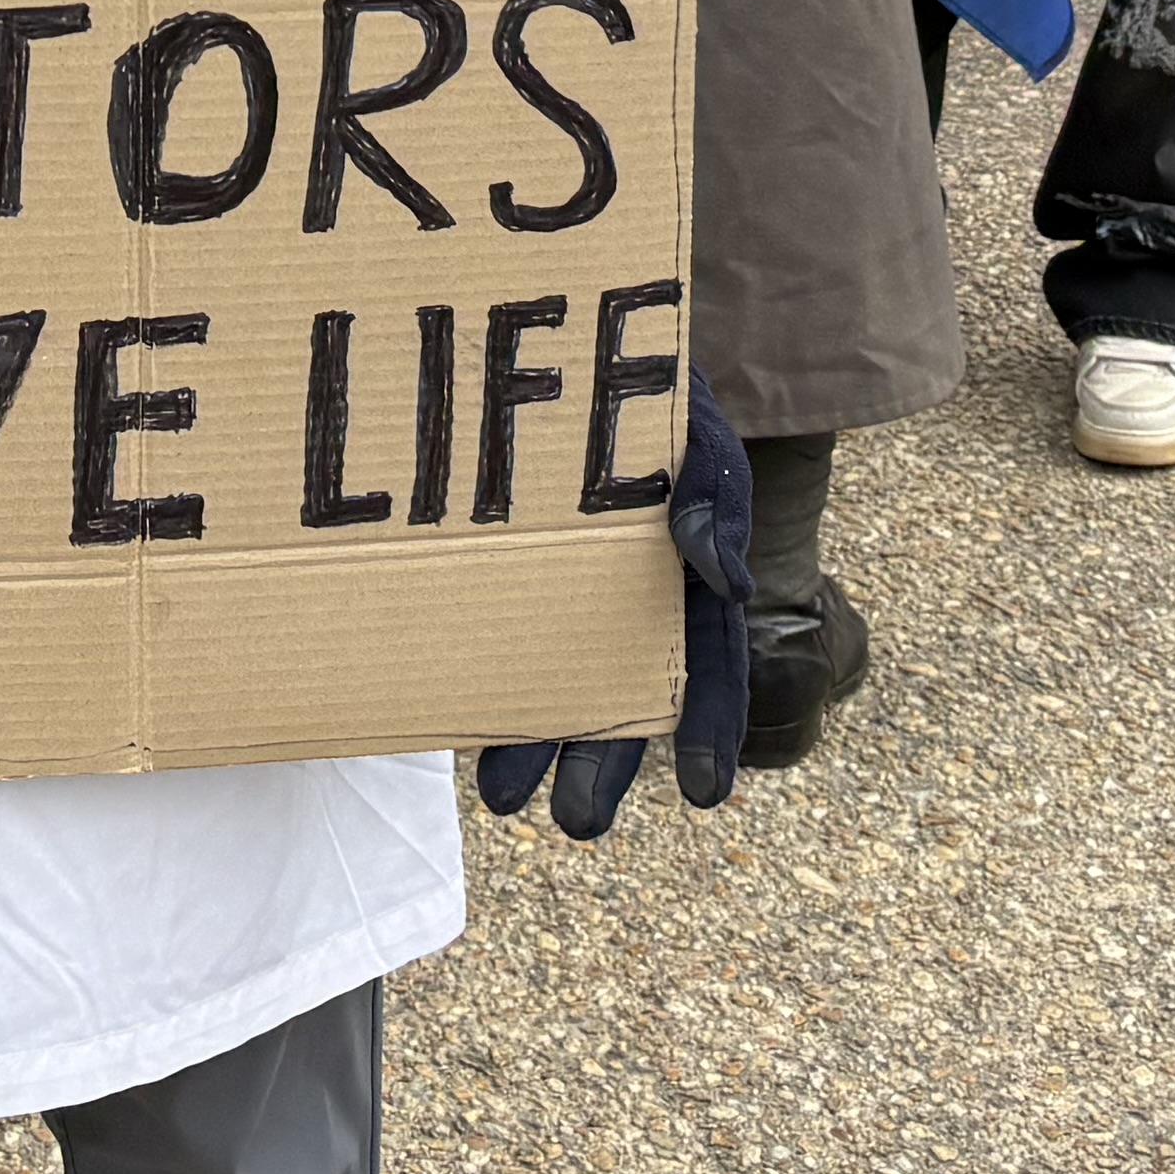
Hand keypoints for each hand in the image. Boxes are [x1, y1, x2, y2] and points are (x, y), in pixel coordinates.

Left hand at [473, 390, 755, 837]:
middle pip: (626, 697)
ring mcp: (564, 595)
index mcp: (691, 578)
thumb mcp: (696, 432)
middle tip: (578, 823)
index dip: (709, 729)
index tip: (705, 794)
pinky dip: (479, 683)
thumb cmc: (650, 398)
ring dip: (533, 745)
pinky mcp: (503, 580)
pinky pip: (491, 638)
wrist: (571, 350)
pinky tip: (452, 724)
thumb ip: (717, 492)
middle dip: (602, 765)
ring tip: (504, 801)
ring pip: (553, 682)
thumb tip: (722, 576)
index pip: (711, 666)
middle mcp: (629, 603)